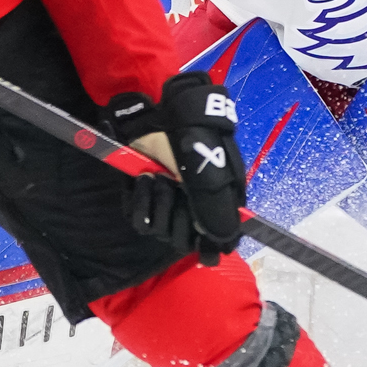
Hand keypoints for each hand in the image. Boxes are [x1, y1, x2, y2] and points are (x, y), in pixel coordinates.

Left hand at [111, 71, 247, 263]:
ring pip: (160, 231)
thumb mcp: (214, 176)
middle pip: (183, 240)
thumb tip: (226, 246)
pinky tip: (145, 180)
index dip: (206, 245)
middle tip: (175, 186)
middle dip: (177, 215)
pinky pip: (139, 220)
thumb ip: (220, 212)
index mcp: (212, 206)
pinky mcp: (142, 200)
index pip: (212, 243)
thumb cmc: (195, 143)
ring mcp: (165, 205)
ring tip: (158, 177)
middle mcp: (189, 210)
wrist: (164, 120)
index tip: (200, 237)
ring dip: (158, 203)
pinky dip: (141, 201)